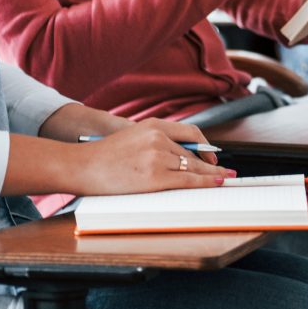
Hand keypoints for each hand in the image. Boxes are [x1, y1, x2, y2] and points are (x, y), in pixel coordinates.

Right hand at [64, 119, 230, 195]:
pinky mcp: (154, 177)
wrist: (80, 165)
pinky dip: (205, 182)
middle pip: (194, 153)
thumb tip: (178, 156)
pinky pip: (188, 179)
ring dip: (211, 175)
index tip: (213, 156)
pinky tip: (214, 183)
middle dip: (212, 164)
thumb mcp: (131, 138)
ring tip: (223, 180)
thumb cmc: (101, 157)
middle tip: (227, 172)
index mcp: (152, 125)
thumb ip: (154, 143)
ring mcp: (157, 157)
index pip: (190, 133)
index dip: (206, 146)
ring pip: (194, 166)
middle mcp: (157, 137)